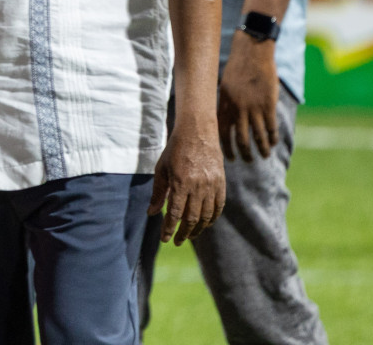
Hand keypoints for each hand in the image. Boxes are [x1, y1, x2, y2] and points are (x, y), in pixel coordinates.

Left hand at [149, 115, 226, 244]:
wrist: (198, 132)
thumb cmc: (175, 150)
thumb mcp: (161, 169)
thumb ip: (158, 193)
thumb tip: (151, 213)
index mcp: (180, 183)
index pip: (175, 213)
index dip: (169, 228)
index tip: (165, 239)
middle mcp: (198, 186)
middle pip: (192, 218)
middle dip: (183, 233)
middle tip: (177, 241)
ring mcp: (212, 185)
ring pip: (206, 216)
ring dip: (198, 229)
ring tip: (189, 236)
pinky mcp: (221, 183)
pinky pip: (218, 207)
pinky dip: (212, 218)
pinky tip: (205, 224)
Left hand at [218, 32, 278, 161]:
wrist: (252, 53)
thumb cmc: (237, 69)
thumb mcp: (224, 86)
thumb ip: (225, 104)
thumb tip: (224, 122)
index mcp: (224, 105)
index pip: (221, 133)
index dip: (226, 148)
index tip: (230, 158)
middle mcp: (237, 109)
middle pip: (240, 139)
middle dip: (244, 153)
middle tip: (248, 160)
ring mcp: (253, 108)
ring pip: (257, 136)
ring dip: (261, 149)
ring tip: (264, 156)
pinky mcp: (268, 105)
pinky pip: (271, 127)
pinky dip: (272, 138)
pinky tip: (273, 143)